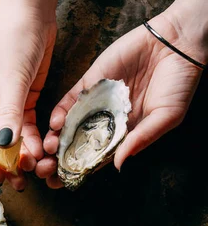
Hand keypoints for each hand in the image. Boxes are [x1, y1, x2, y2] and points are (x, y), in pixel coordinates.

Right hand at [0, 7, 56, 189]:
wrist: (34, 10)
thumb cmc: (14, 37)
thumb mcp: (11, 79)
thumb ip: (8, 116)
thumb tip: (4, 149)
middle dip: (6, 160)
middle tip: (19, 182)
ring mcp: (2, 101)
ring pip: (10, 136)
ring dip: (21, 153)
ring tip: (34, 170)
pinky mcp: (22, 98)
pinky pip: (25, 126)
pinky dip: (32, 139)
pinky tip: (40, 152)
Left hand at [40, 11, 203, 187]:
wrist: (176, 43)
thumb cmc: (178, 83)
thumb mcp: (166, 117)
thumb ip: (140, 139)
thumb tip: (117, 164)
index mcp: (126, 134)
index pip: (98, 157)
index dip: (80, 170)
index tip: (63, 182)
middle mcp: (108, 120)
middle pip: (80, 144)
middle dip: (61, 158)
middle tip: (47, 170)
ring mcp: (98, 102)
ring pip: (71, 124)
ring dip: (57, 138)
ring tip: (48, 150)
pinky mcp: (92, 82)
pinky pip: (72, 100)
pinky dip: (61, 112)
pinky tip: (55, 124)